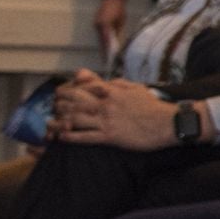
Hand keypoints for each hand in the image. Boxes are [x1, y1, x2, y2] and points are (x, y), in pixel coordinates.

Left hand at [59, 78, 209, 150]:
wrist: (167, 123)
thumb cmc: (154, 107)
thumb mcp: (136, 88)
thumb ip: (117, 83)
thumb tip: (105, 81)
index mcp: (113, 92)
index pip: (84, 86)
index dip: (69, 89)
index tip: (61, 92)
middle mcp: (106, 105)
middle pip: (75, 101)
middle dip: (60, 103)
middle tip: (53, 107)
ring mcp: (107, 121)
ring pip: (76, 118)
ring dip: (60, 120)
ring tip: (51, 123)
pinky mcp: (110, 137)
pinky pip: (85, 136)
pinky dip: (71, 136)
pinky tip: (62, 137)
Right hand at [94, 0, 127, 58]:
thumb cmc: (119, 9)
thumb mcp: (121, 21)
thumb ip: (117, 32)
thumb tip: (116, 43)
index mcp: (105, 24)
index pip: (106, 40)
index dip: (108, 50)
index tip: (109, 58)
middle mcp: (98, 25)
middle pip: (101, 41)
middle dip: (104, 51)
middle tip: (107, 62)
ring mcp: (96, 24)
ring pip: (99, 38)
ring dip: (103, 47)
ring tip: (106, 57)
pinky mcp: (96, 23)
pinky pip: (99, 35)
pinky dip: (102, 41)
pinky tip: (105, 47)